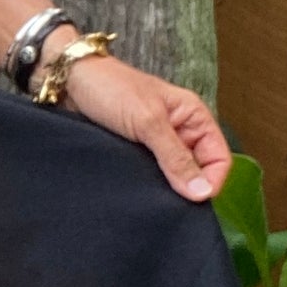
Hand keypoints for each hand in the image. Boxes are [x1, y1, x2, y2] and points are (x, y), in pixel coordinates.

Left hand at [53, 51, 230, 202]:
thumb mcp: (148, 122)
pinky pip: (150, 176)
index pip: (219, 157)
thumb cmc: (110, 88)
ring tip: (151, 200)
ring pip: (172, 177)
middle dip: (188, 188)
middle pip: (198, 171)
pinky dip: (146, 186)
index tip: (194, 200)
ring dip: (164, 189)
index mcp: (193, 116)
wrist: (67, 82)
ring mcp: (156, 144)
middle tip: (169, 204)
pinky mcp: (135, 153)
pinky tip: (137, 194)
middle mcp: (179, 131)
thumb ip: (175, 157)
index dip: (211, 180)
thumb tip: (202, 192)